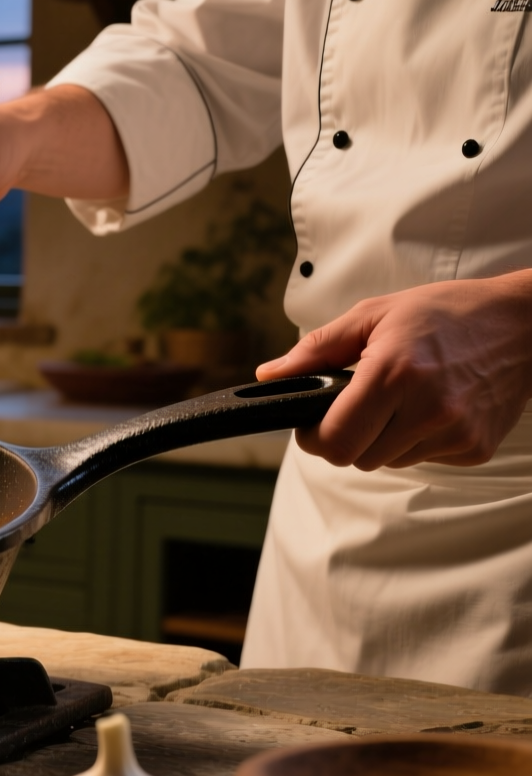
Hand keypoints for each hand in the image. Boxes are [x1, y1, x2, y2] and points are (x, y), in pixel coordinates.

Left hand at [255, 271, 531, 469]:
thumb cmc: (445, 313)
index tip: (312, 423)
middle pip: (357, 459)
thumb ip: (315, 349)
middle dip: (346, 437)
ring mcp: (455, 433)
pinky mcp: (475, 448)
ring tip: (402, 398)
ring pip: (389, 461)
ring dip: (383, 439)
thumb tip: (269, 376)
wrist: (522, 323)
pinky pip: (424, 459)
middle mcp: (428, 410)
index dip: (313, 437)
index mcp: (394, 375)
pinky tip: (431, 406)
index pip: (334, 441)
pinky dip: (418, 441)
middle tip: (357, 405)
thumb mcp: (373, 315)